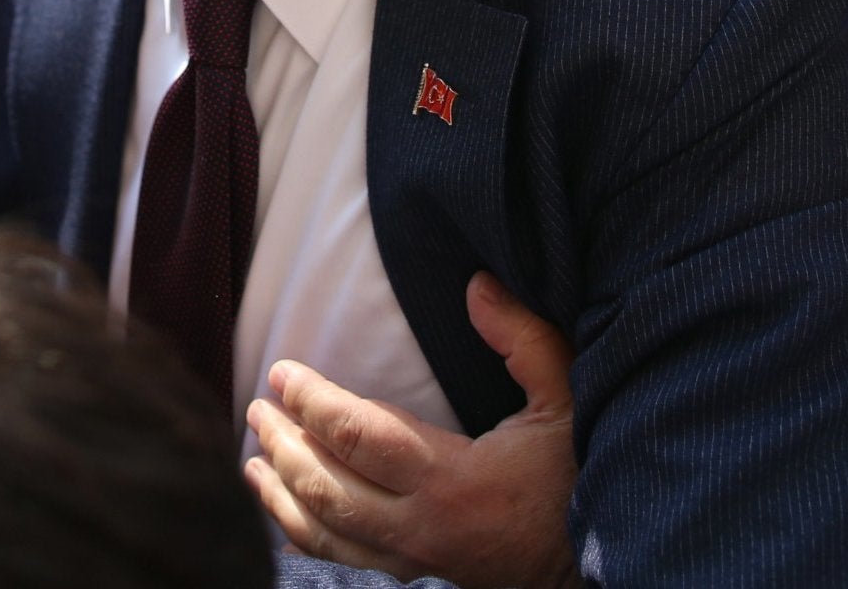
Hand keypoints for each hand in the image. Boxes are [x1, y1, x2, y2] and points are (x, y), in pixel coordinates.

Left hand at [244, 272, 581, 587]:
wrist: (596, 564)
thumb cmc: (578, 477)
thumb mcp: (567, 402)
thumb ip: (525, 341)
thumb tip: (477, 287)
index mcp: (452, 479)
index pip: (359, 437)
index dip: (313, 402)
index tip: (281, 373)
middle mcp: (422, 526)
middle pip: (327, 487)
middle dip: (283, 443)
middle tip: (256, 406)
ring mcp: (414, 558)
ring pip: (325, 531)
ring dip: (280, 492)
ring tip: (251, 458)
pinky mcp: (414, 573)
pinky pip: (343, 560)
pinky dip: (302, 534)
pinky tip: (281, 509)